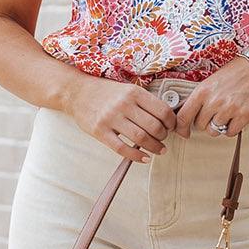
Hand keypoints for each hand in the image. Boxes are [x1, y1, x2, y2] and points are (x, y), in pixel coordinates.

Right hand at [64, 76, 178, 162]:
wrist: (76, 91)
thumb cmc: (106, 92)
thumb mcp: (127, 89)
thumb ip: (145, 101)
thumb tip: (167, 118)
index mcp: (134, 92)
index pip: (163, 111)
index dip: (171, 123)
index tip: (171, 127)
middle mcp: (124, 104)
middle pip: (154, 126)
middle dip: (164, 136)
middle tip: (163, 139)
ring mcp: (111, 118)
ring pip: (141, 138)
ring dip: (155, 147)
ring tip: (159, 149)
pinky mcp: (100, 131)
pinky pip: (122, 148)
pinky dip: (137, 157)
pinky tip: (145, 159)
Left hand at [174, 57, 248, 138]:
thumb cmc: (238, 70)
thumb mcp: (212, 80)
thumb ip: (199, 96)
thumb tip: (186, 110)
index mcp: (203, 90)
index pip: (183, 116)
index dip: (181, 127)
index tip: (183, 131)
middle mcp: (214, 101)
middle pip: (199, 125)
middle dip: (205, 122)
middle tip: (214, 113)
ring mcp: (229, 110)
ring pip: (214, 130)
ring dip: (219, 125)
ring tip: (227, 112)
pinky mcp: (243, 116)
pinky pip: (230, 132)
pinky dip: (232, 127)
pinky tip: (236, 116)